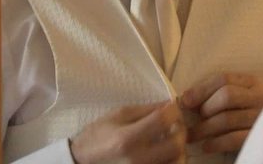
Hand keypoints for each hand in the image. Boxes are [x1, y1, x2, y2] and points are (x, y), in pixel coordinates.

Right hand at [69, 101, 185, 163]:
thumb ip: (145, 110)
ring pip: (177, 162)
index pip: (163, 120)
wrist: (82, 161)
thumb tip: (169, 104)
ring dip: (180, 149)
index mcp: (127, 139)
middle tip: (176, 124)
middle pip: (176, 145)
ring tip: (172, 140)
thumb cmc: (98, 135)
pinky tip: (166, 153)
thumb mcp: (118, 115)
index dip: (174, 110)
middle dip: (181, 131)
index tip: (172, 107)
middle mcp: (137, 159)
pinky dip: (172, 160)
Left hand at [180, 73, 262, 153]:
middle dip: (205, 108)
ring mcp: (261, 117)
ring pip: (228, 119)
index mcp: (252, 83)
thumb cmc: (242, 114)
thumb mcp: (234, 98)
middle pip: (227, 95)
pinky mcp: (259, 136)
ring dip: (204, 129)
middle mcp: (260, 97)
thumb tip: (186, 99)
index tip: (185, 101)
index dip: (201, 89)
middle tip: (192, 121)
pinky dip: (216, 143)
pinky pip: (234, 138)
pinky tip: (206, 146)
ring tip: (192, 137)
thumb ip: (215, 94)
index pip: (224, 79)